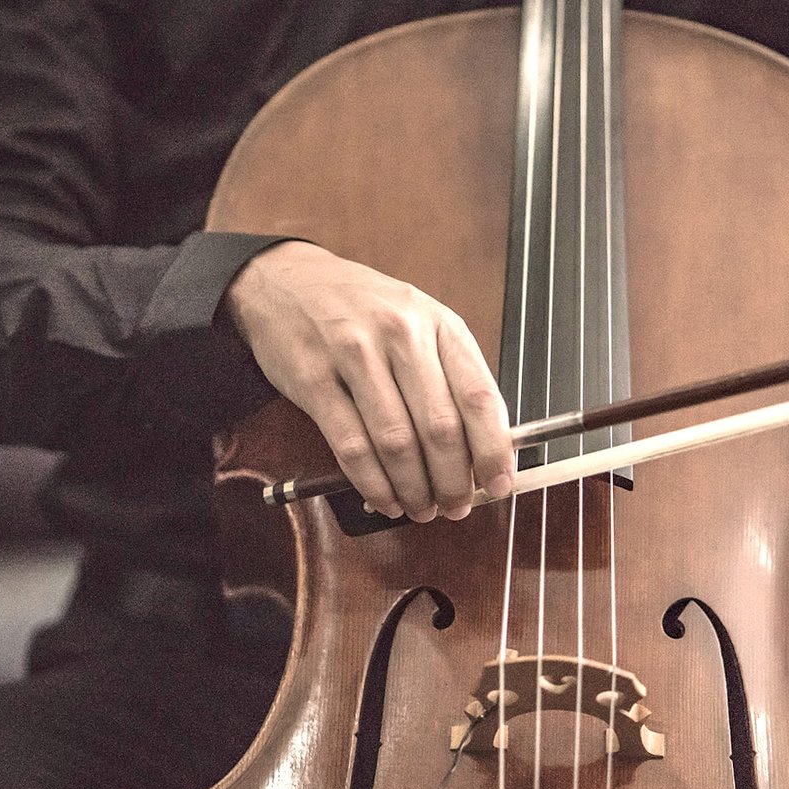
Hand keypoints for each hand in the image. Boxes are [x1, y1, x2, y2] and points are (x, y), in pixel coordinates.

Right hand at [223, 240, 514, 521]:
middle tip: (456, 507)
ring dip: (414, 489)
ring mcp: (354, 354)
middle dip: (453, 481)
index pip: (478, 396)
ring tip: (421, 508)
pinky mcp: (313, 378)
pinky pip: (351, 446)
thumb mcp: (421, 324)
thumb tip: (487, 447)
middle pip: (439, 427)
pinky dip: (373, 484)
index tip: (499, 485)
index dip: (494, 450)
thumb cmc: (365, 311)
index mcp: (439, 323)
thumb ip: (453, 377)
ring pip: (396, 443)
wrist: (289, 280)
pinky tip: (384, 499)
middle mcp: (401, 334)